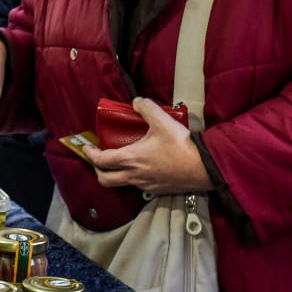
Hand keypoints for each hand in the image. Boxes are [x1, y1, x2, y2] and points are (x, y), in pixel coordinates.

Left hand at [84, 97, 209, 195]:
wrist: (204, 168)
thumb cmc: (181, 145)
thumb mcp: (162, 121)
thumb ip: (146, 107)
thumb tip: (136, 101)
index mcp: (131, 159)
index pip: (101, 161)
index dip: (90, 154)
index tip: (87, 148)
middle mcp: (134, 176)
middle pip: (105, 180)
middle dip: (97, 170)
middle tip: (98, 159)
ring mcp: (145, 185)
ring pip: (122, 184)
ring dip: (115, 174)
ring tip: (119, 161)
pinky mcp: (157, 190)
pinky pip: (138, 186)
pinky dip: (132, 178)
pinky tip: (140, 168)